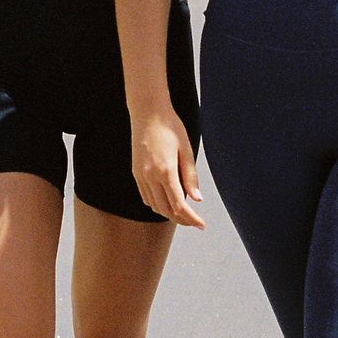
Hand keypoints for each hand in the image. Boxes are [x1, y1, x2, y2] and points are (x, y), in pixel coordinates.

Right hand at [132, 113, 204, 227]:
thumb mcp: (186, 149)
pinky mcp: (136, 173)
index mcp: (165, 170)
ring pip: (154, 206)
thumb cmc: (170, 126)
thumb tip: (197, 199)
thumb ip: (190, 176)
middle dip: (181, 220)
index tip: (201, 225)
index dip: (191, 218)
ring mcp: (140, 175)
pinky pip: (146, 197)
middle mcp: (149, 176)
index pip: (179, 205)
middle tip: (195, 222)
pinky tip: (167, 202)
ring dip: (169, 214)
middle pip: (166, 210)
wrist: (147, 112)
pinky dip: (157, 205)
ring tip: (184, 214)